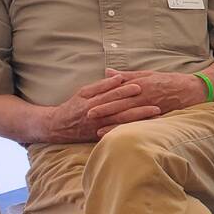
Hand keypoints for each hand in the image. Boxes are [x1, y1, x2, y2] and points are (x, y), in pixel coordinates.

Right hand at [42, 74, 160, 142]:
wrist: (57, 126)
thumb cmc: (73, 106)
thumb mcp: (83, 92)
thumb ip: (101, 85)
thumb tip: (118, 77)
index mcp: (91, 102)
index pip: (111, 95)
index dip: (125, 91)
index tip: (140, 86)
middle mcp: (96, 115)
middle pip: (119, 110)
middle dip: (138, 107)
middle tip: (156, 103)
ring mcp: (99, 127)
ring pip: (122, 122)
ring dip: (139, 119)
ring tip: (156, 114)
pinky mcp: (100, 136)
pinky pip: (118, 133)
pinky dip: (132, 130)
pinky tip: (145, 128)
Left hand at [82, 68, 205, 134]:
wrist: (194, 89)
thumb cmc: (169, 80)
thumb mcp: (148, 74)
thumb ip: (127, 75)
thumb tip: (107, 72)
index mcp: (140, 84)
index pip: (117, 92)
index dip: (102, 100)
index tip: (88, 105)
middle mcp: (145, 95)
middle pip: (121, 104)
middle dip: (104, 111)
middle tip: (87, 117)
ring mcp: (152, 107)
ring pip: (130, 116)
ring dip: (114, 124)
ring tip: (99, 131)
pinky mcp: (160, 116)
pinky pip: (143, 124)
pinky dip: (131, 130)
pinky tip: (122, 136)